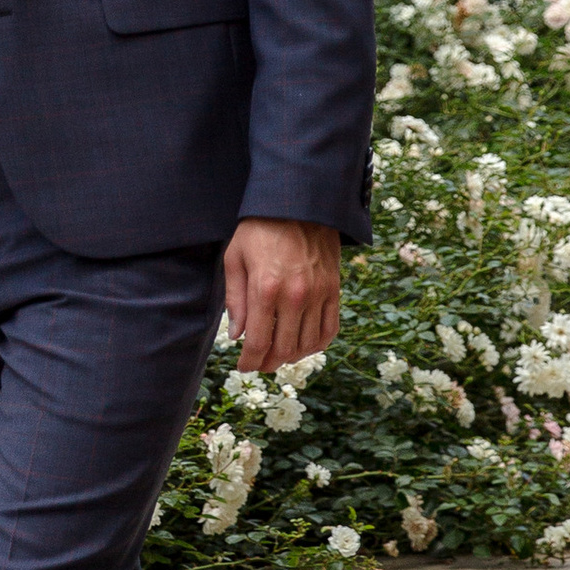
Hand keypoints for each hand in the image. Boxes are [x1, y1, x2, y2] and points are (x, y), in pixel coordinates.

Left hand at [222, 217, 342, 373]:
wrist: (297, 203)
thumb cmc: (259, 229)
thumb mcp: (235, 258)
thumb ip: (235, 300)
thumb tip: (237, 337)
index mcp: (266, 288)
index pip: (258, 341)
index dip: (250, 361)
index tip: (243, 366)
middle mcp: (295, 295)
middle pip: (284, 348)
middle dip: (268, 362)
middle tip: (259, 363)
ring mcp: (319, 294)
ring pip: (308, 344)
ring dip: (292, 356)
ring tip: (278, 355)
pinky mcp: (334, 290)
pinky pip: (330, 329)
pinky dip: (317, 344)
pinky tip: (304, 345)